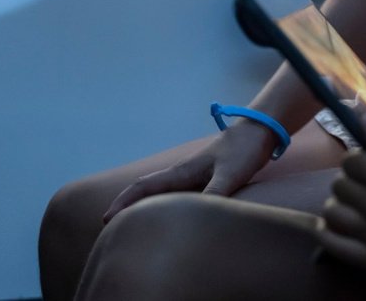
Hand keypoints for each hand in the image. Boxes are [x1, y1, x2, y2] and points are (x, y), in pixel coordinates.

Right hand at [101, 122, 277, 221]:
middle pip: (146, 192)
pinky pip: (179, 199)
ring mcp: (193, 178)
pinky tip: (172, 221)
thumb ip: (215, 194)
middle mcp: (182, 175)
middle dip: (127, 209)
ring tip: (136, 230)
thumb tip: (196, 216)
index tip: (106, 220)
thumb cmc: (243, 151)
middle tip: (114, 233)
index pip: (143, 187)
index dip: (123, 203)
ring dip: (146, 210)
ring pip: (161, 196)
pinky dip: (168, 209)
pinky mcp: (205, 181)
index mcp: (181, 172)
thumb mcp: (230, 174)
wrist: (260, 133)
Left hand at [315, 109, 365, 279]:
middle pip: (339, 185)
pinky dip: (328, 232)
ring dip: (339, 204)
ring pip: (332, 212)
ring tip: (357, 204)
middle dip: (349, 179)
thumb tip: (360, 115)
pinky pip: (334, 244)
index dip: (358, 158)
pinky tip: (337, 225)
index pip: (350, 160)